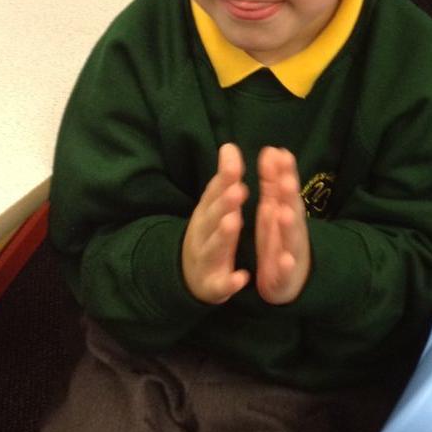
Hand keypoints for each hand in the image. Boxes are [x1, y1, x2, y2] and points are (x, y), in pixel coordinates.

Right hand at [182, 143, 249, 303]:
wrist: (188, 276)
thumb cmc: (208, 233)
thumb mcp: (213, 206)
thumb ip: (224, 179)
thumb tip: (230, 146)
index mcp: (206, 214)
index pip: (214, 194)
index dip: (224, 180)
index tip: (236, 165)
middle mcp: (202, 234)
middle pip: (213, 218)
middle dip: (225, 204)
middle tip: (239, 190)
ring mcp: (206, 259)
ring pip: (214, 247)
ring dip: (223, 235)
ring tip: (235, 222)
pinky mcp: (212, 285)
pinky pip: (220, 284)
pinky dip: (230, 282)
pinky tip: (242, 277)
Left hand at [255, 147, 310, 304]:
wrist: (289, 282)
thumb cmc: (279, 239)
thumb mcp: (274, 208)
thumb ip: (273, 181)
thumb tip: (272, 149)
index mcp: (285, 213)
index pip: (287, 190)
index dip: (286, 173)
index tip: (283, 154)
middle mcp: (292, 231)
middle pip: (293, 211)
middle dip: (290, 196)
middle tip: (286, 180)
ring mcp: (291, 254)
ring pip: (291, 239)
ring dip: (289, 227)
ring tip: (283, 214)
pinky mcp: (285, 277)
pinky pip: (286, 272)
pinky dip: (286, 266)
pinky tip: (285, 260)